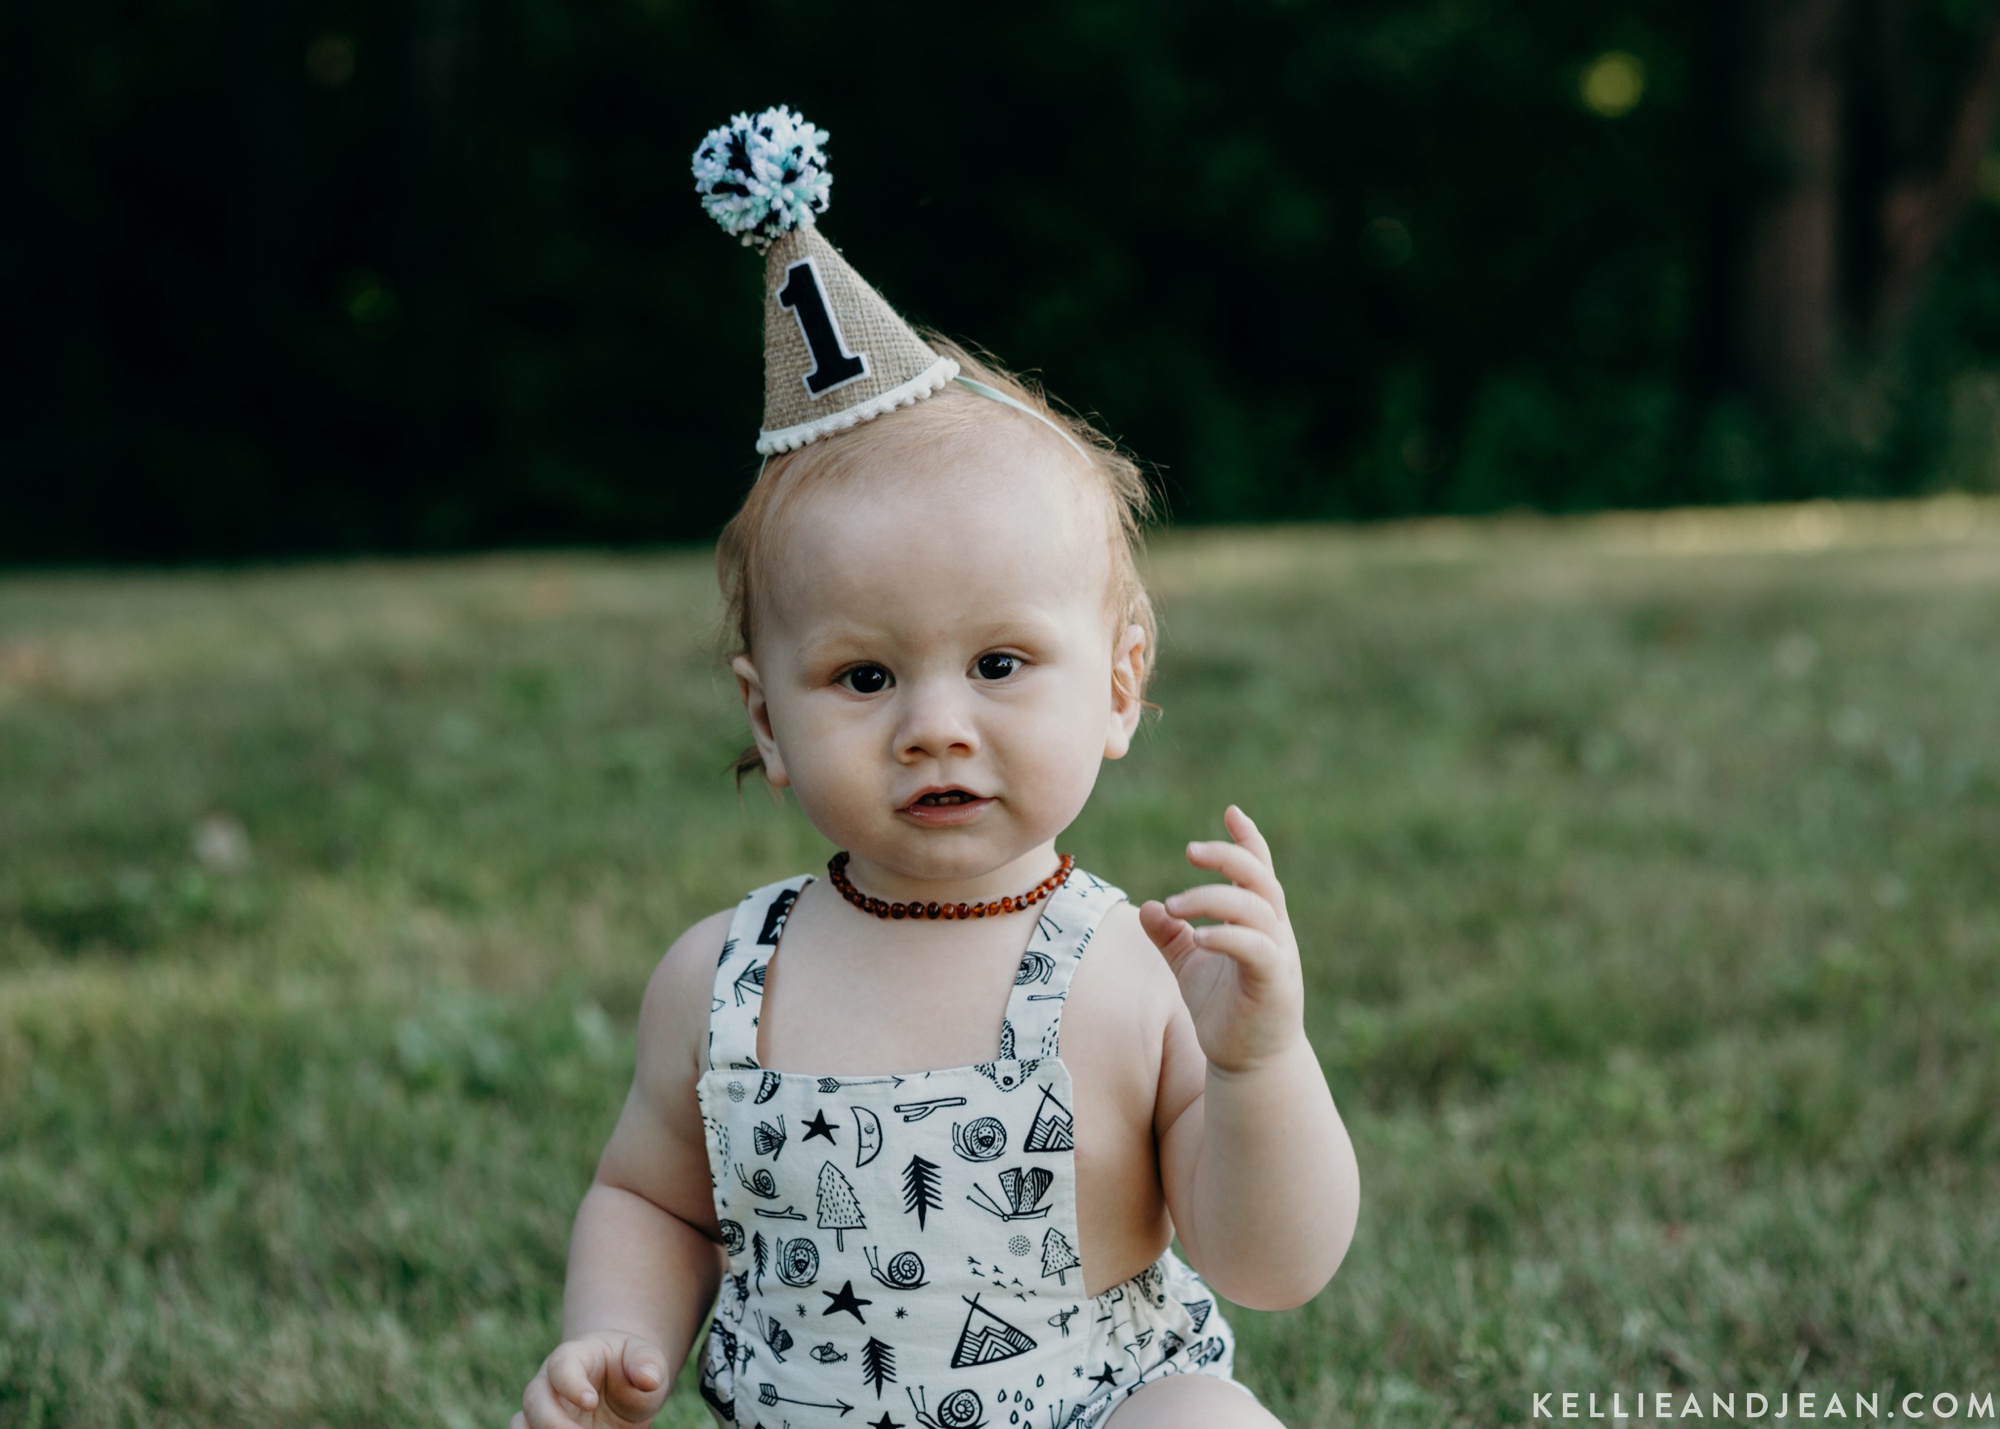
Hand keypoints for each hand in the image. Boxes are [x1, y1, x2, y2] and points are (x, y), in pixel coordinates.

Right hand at [511, 1332, 668, 1428]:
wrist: (621, 1384)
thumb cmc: (632, 1366)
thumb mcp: (646, 1359)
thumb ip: (647, 1363)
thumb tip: (649, 1378)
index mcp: (575, 1356)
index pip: (561, 1365)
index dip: (571, 1384)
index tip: (592, 1402)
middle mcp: (550, 1383)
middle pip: (534, 1398)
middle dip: (552, 1422)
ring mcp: (543, 1410)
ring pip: (520, 1424)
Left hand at [1138, 805, 1306, 1075]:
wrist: (1250, 1064)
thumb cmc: (1224, 1011)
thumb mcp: (1190, 966)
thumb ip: (1171, 935)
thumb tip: (1145, 907)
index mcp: (1259, 921)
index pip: (1259, 870)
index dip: (1248, 840)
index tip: (1231, 811)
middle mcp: (1275, 932)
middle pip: (1260, 879)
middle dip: (1228, 858)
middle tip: (1189, 850)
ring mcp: (1279, 956)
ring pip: (1256, 909)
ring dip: (1214, 899)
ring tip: (1174, 905)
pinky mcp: (1274, 984)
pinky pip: (1256, 949)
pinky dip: (1229, 937)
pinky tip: (1198, 937)